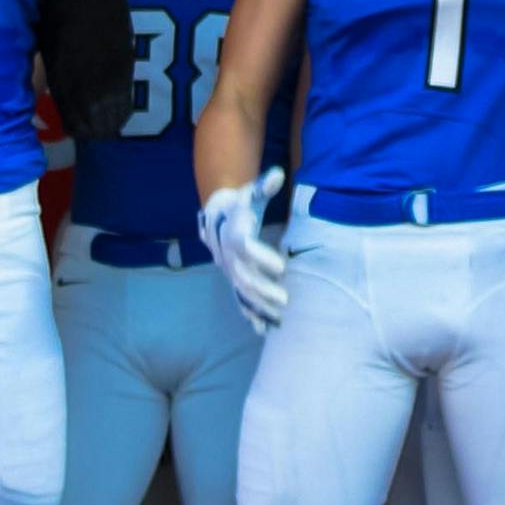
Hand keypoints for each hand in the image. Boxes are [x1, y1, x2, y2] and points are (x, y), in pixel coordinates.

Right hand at [198, 168, 288, 332]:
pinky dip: (250, 314)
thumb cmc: (242, 202)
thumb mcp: (252, 193)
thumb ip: (263, 185)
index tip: (281, 267)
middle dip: (263, 289)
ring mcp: (229, 270)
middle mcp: (228, 255)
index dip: (262, 257)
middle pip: (243, 275)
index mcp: (234, 233)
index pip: (245, 248)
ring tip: (279, 318)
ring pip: (242, 292)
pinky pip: (240, 299)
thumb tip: (276, 174)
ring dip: (260, 307)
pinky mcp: (233, 279)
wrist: (218, 214)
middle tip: (285, 300)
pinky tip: (263, 330)